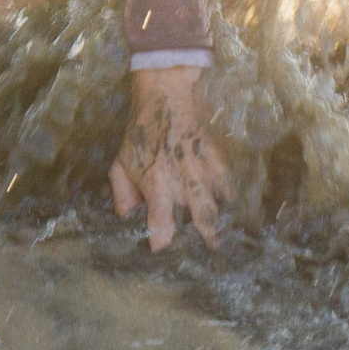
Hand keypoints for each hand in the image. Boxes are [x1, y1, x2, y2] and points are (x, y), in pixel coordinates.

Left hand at [108, 65, 228, 251]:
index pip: (161, 224)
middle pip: (202, 219)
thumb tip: (126, 218)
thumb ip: (122, 194)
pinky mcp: (216, 158)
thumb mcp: (120, 164)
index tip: (160, 249)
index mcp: (156, 185)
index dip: (161, 242)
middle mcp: (183, 181)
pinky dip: (227, 196)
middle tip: (209, 248)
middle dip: (207, 237)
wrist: (164, 100)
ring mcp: (202, 170)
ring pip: (217, 204)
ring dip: (218, 220)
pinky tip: (225, 203)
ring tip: (219, 232)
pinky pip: (227, 184)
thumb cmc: (139, 134)